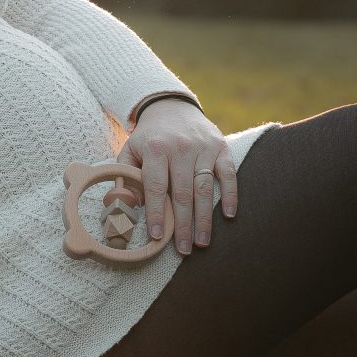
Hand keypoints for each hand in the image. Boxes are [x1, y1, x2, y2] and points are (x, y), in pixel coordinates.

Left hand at [120, 97, 235, 254]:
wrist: (171, 107)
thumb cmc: (149, 138)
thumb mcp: (130, 151)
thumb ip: (126, 177)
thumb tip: (126, 207)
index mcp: (156, 149)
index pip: (156, 186)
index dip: (157, 213)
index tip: (157, 236)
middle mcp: (180, 148)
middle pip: (182, 192)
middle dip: (183, 224)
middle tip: (183, 250)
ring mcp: (203, 148)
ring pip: (205, 187)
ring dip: (205, 218)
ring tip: (202, 242)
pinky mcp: (221, 147)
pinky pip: (228, 173)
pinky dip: (231, 194)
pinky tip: (229, 215)